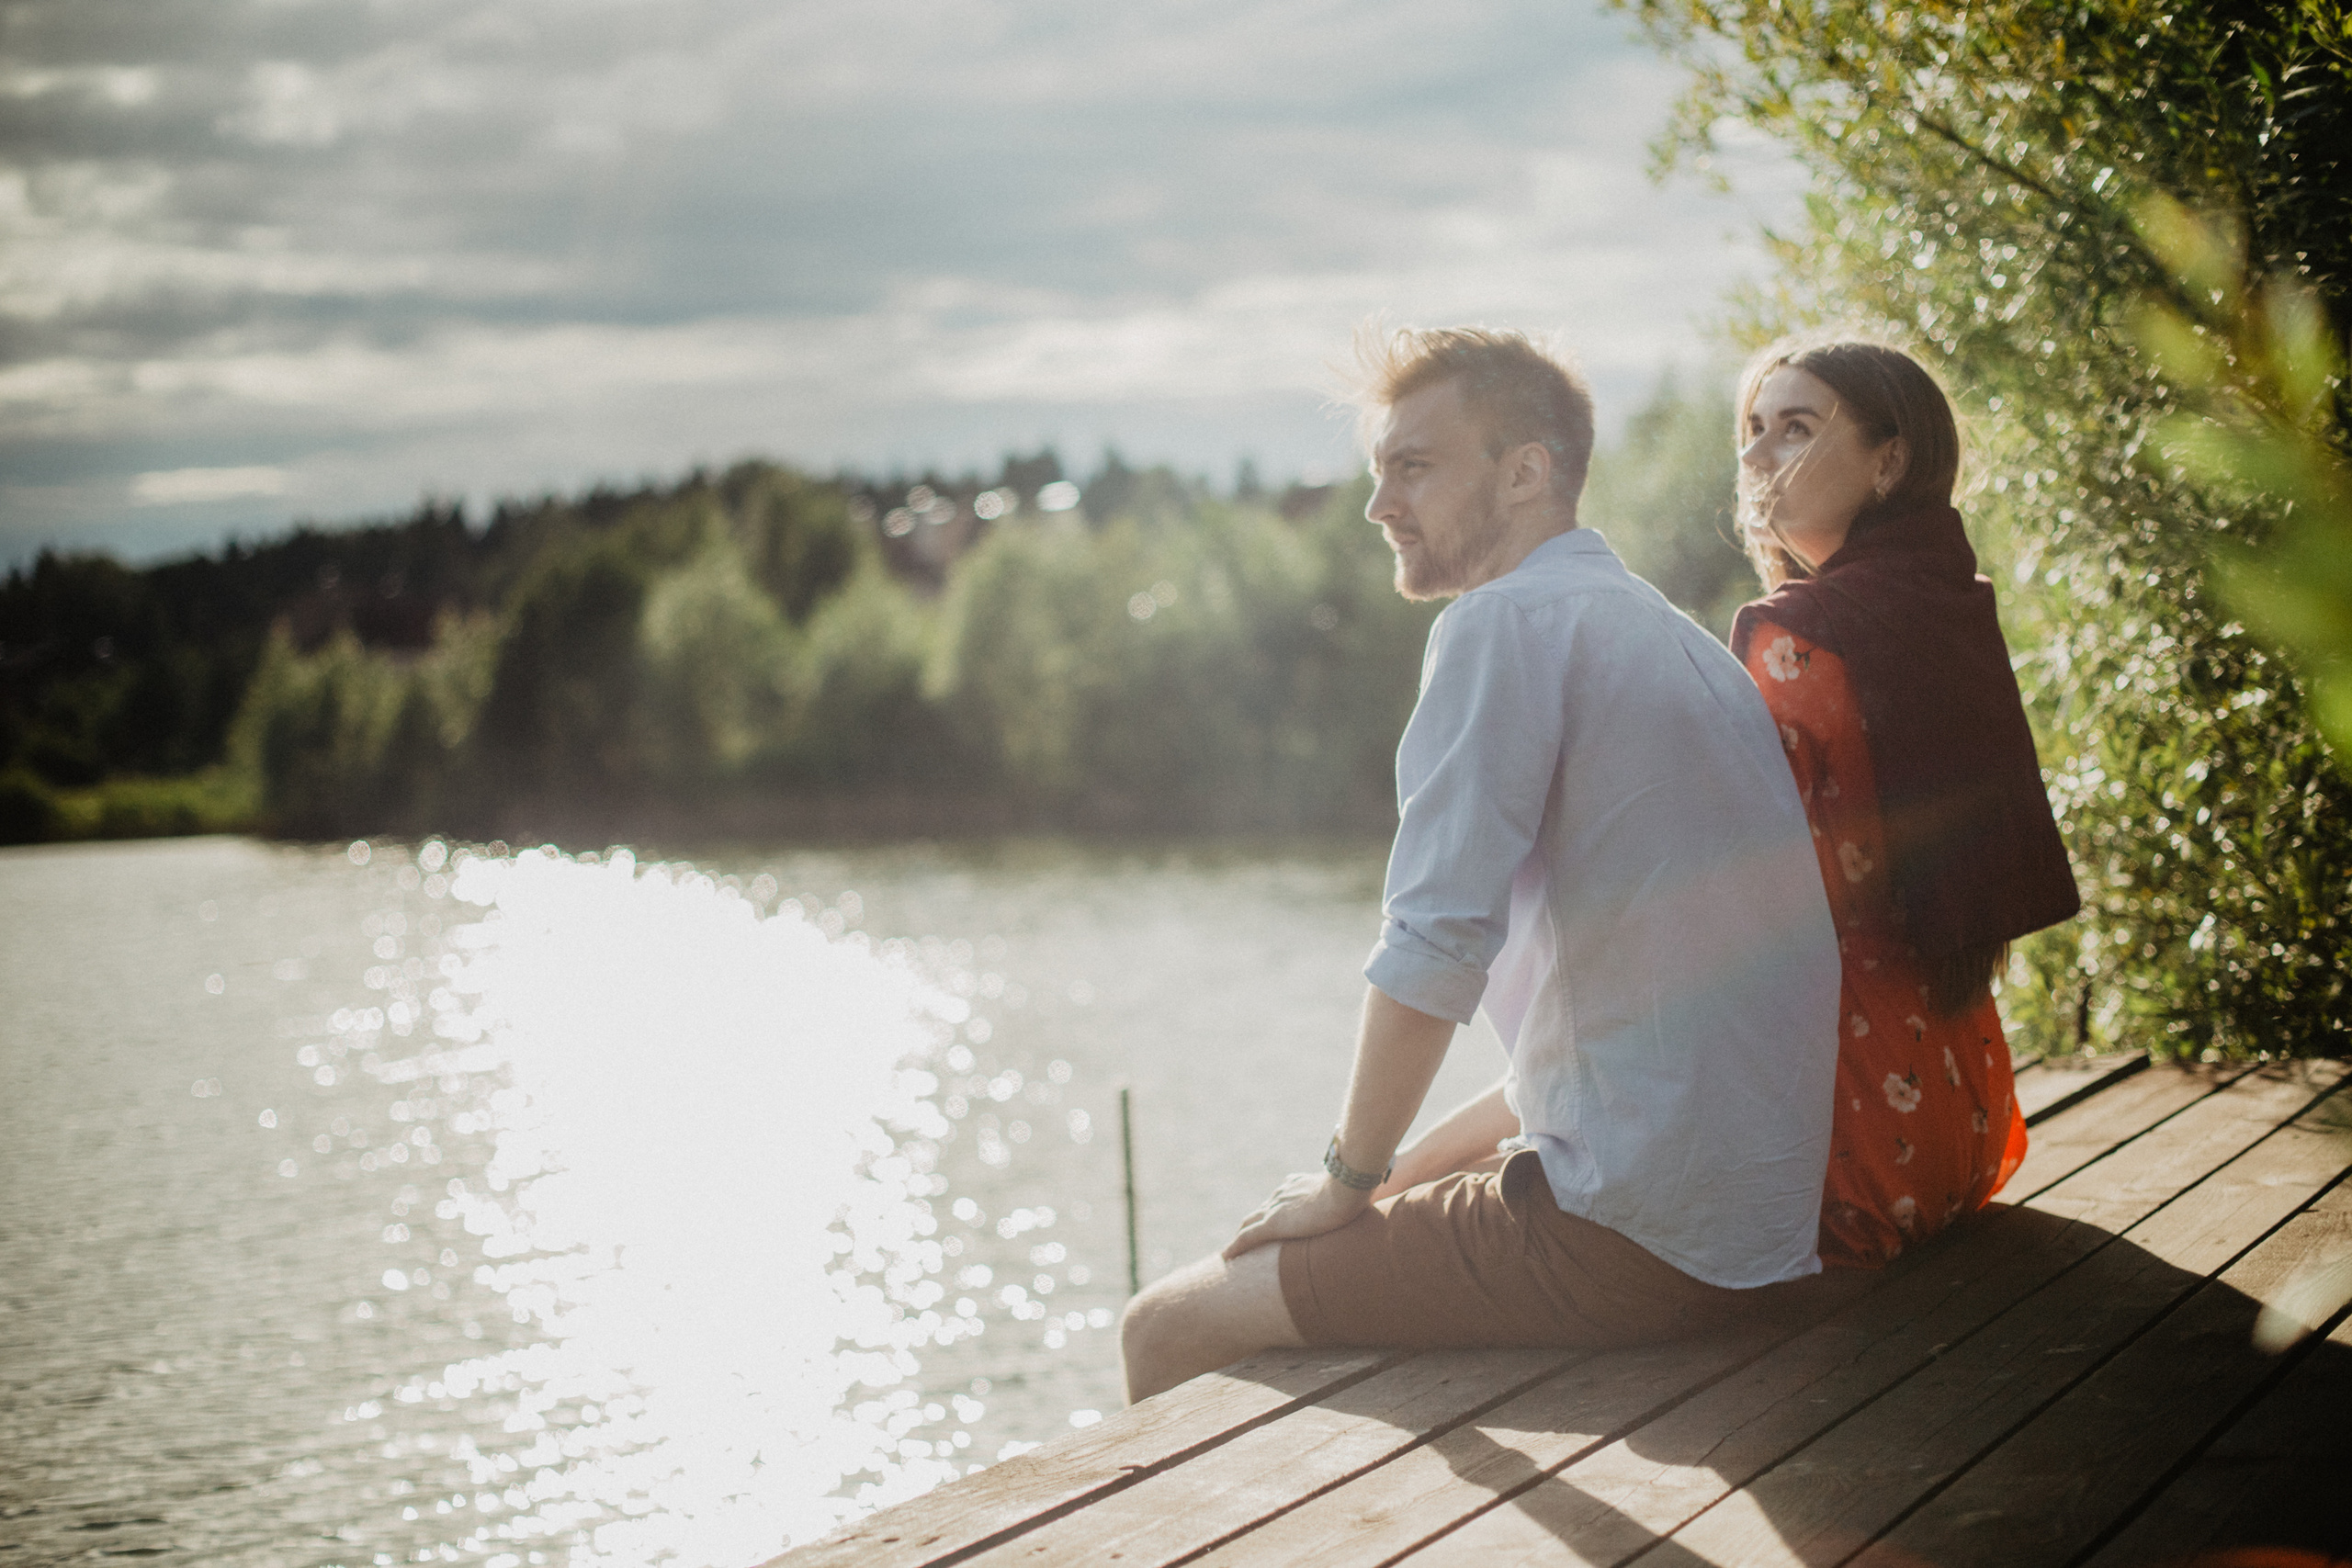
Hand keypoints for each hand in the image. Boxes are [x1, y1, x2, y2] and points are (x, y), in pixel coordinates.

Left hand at [1221, 1171, 1372, 1259]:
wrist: (1346, 1186)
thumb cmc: (1356, 1188)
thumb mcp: (1352, 1195)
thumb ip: (1352, 1202)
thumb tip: (1368, 1206)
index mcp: (1298, 1185)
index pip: (1279, 1200)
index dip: (1272, 1212)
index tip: (1272, 1222)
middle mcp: (1282, 1194)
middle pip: (1259, 1211)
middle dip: (1252, 1225)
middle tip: (1245, 1241)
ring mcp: (1276, 1208)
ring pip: (1249, 1224)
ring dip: (1242, 1238)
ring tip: (1235, 1253)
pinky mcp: (1273, 1224)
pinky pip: (1246, 1237)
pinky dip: (1235, 1247)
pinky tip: (1226, 1257)